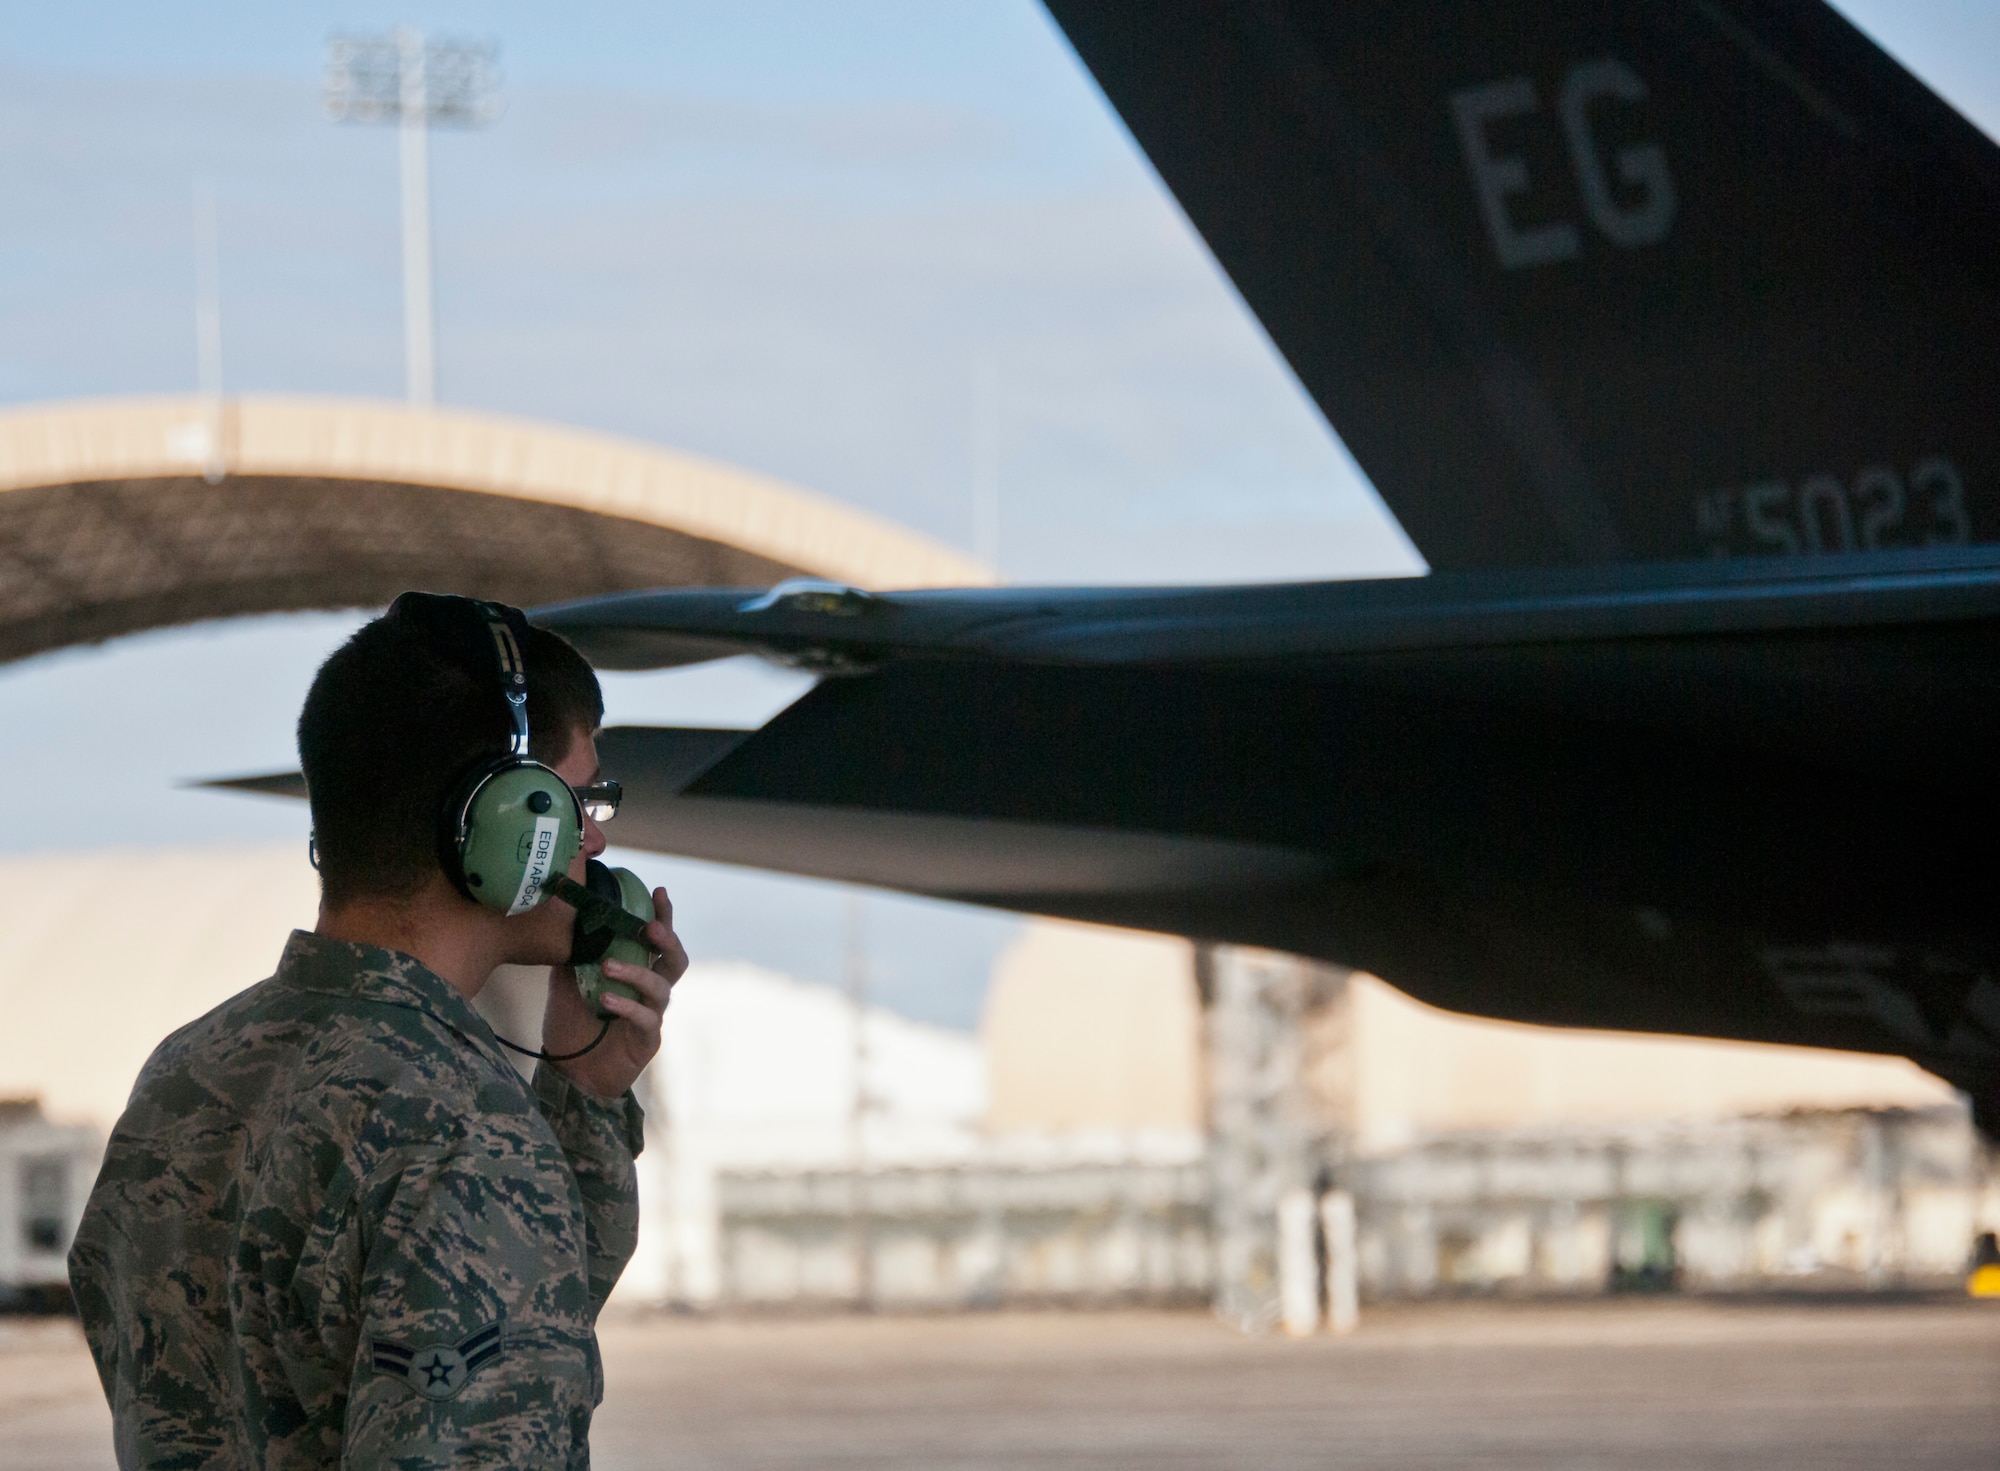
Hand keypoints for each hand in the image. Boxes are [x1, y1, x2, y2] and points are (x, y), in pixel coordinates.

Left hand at [540, 887, 688, 1098]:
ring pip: (661, 988)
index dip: (663, 916)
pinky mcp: (647, 1042)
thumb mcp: (565, 982)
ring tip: (607, 965)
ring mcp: (652, 1017)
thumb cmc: (572, 1025)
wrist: (567, 1072)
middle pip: (676, 961)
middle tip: (649, 927)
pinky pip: (646, 1019)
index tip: (659, 892)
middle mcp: (651, 993)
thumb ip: (573, 955)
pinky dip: (627, 1006)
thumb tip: (570, 918)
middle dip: (667, 941)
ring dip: (636, 972)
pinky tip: (606, 1000)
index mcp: (638, 973)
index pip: (657, 940)